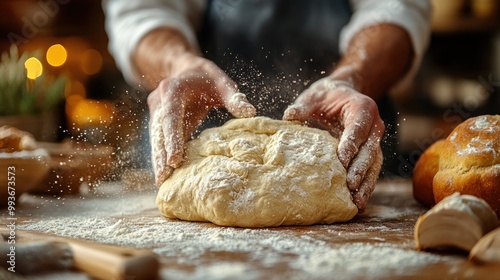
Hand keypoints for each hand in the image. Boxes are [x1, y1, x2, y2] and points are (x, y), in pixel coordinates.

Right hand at [147, 53, 255, 185]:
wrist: (186, 70)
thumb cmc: (207, 78)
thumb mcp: (222, 83)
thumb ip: (234, 98)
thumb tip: (251, 112)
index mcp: (173, 89)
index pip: (171, 116)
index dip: (172, 138)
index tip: (174, 159)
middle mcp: (160, 100)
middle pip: (158, 131)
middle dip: (161, 154)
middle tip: (163, 178)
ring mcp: (157, 111)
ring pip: (155, 137)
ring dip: (158, 159)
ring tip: (161, 181)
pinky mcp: (159, 121)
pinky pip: (159, 140)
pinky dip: (162, 155)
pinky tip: (165, 173)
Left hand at [283, 77, 384, 210]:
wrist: (342, 95)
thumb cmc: (326, 96)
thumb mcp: (313, 97)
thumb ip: (303, 106)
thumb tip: (288, 116)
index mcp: (362, 108)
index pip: (357, 129)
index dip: (350, 144)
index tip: (341, 161)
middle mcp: (374, 126)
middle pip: (369, 150)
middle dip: (360, 169)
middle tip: (350, 185)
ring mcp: (374, 141)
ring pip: (374, 164)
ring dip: (367, 183)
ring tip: (358, 202)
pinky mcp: (371, 153)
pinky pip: (371, 171)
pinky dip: (366, 186)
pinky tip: (359, 203)